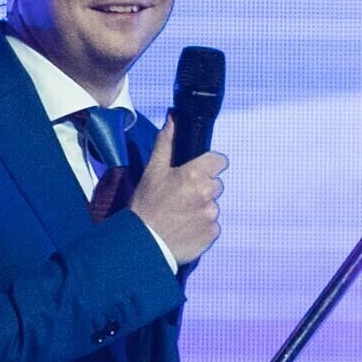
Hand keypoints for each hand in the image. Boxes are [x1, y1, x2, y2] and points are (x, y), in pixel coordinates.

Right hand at [105, 146, 228, 265]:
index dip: (208, 165)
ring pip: (213, 206)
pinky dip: (201, 227)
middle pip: (215, 184)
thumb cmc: (145, 205)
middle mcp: (208, 194)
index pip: (219, 161)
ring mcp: (211, 215)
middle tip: (180, 197)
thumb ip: (166, 142)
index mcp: (196, 175)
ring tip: (179, 215)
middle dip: (202, 188)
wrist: (142, 243)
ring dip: (201, 208)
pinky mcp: (212, 234)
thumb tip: (173, 118)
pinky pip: (212, 226)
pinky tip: (184, 228)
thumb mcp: (153, 170)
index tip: (196, 173)